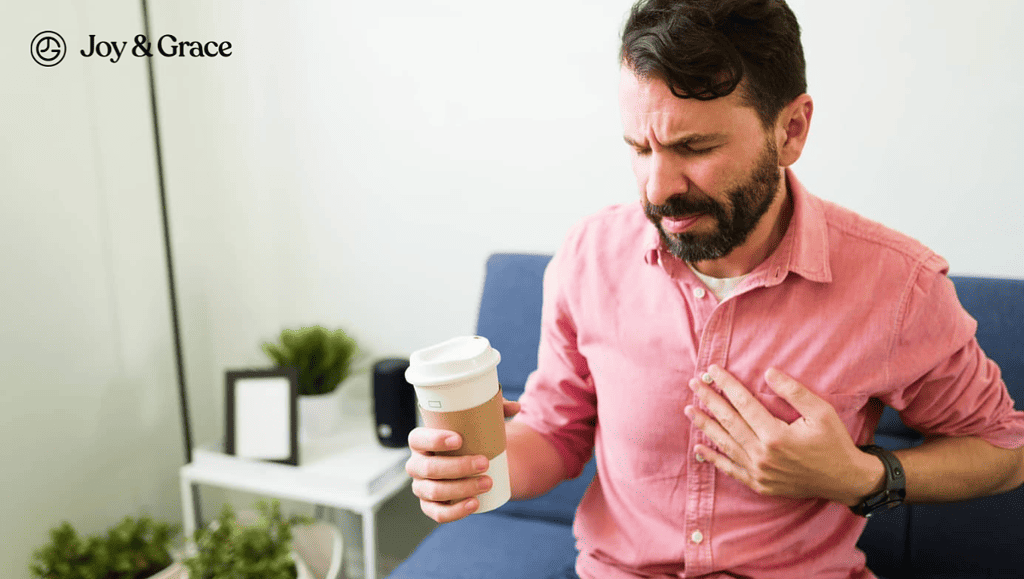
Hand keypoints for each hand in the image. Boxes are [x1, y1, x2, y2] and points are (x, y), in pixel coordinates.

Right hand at [406, 399, 520, 522]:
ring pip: (435, 491)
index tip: (459, 440)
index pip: (418, 439)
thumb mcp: (479, 421)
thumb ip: (495, 409)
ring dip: (462, 488)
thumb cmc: (470, 439)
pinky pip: (438, 513)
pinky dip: (456, 511)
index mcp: (421, 441)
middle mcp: (416, 465)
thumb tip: (516, 407)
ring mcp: (421, 487)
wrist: (471, 465)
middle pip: (429, 468)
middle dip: (458, 467)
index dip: (434, 440)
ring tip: (488, 482)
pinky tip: (474, 504)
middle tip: (485, 462)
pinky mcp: (431, 506)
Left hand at [684, 365, 882, 504]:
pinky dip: (714, 459)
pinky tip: (699, 448)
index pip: (743, 404)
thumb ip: (793, 392)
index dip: (726, 385)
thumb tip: (768, 372)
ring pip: (725, 444)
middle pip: (729, 422)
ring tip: (689, 409)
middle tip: (693, 383)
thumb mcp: (821, 412)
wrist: (845, 480)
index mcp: (776, 436)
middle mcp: (763, 456)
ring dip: (705, 425)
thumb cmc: (834, 442)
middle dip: (709, 400)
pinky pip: (731, 469)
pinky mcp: (759, 484)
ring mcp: (759, 473)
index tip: (712, 370)